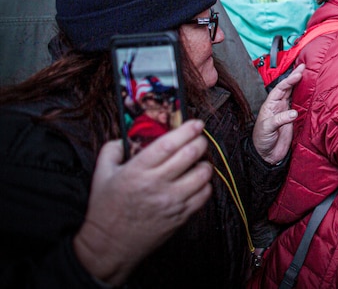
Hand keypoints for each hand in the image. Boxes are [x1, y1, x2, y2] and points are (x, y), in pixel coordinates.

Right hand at [73, 120, 211, 285]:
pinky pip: (205, 194)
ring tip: (198, 160)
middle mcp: (158, 184)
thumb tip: (127, 136)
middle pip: (191, 154)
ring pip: (203, 173)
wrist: (109, 246)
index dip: (187, 129)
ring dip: (205, 162)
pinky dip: (205, 184)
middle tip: (199, 138)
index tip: (195, 123)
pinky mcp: (181, 215)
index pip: (169, 143)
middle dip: (200, 141)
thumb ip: (112, 150)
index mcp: (138, 171)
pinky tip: (196, 181)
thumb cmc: (106, 210)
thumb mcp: (101, 174)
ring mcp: (172, 201)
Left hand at [253, 63, 303, 163]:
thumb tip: (293, 113)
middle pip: (288, 88)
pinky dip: (306, 99)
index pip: (280, 88)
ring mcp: (287, 112)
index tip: (298, 74)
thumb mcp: (267, 128)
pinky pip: (301, 106)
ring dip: (301, 85)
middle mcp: (279, 106)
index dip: (289, 80)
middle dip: (296, 77)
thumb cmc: (261, 140)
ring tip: (309, 75)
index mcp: (270, 105)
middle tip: (304, 67)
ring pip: (295, 95)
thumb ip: (279, 119)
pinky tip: (312, 93)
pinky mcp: (294, 120)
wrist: (267, 155)